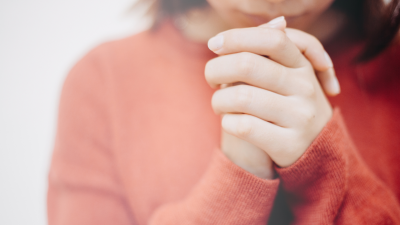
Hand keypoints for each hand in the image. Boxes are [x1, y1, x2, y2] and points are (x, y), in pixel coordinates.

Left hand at [207, 17, 336, 167]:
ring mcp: (300, 117)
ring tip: (219, 105)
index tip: (213, 45)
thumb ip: (274, 52)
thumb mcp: (288, 77)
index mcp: (302, 66)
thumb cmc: (286, 106)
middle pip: (247, 65)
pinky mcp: (289, 144)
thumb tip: (277, 21)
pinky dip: (227, 122)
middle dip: (216, 70)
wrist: (313, 151)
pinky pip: (244, 126)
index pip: (271, 39)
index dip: (237, 37)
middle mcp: (305, 88)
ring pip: (241, 97)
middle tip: (211, 80)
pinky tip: (230, 122)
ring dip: (218, 100)